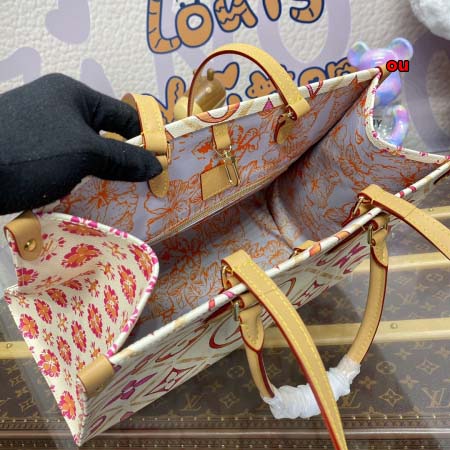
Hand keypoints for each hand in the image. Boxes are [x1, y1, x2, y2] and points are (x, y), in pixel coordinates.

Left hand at [0, 74, 161, 214]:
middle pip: (106, 135)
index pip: (123, 116)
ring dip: (106, 175)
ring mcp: (44, 132)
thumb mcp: (85, 154)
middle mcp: (59, 109)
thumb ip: (124, 159)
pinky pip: (69, 165)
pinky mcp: (33, 154)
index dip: (146, 139)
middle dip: (127, 161)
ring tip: (127, 198)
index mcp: (74, 96)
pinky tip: (96, 200)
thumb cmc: (32, 153)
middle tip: (147, 186)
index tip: (162, 165)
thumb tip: (157, 165)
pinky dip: (84, 181)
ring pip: (88, 154)